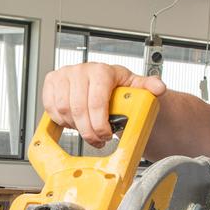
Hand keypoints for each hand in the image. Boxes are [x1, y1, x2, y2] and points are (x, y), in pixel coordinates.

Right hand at [42, 63, 165, 147]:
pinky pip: (50, 108)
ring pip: (63, 110)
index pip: (96, 101)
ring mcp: (64, 75)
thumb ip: (148, 87)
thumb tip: (158, 87)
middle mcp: (80, 70)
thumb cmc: (118, 87)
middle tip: (98, 139)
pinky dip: (61, 120)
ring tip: (87, 130)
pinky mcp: (51, 83)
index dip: (99, 123)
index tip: (106, 135)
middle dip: (88, 130)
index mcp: (101, 71)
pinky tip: (74, 121)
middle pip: (78, 109)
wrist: (105, 85)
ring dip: (75, 126)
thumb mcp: (136, 87)